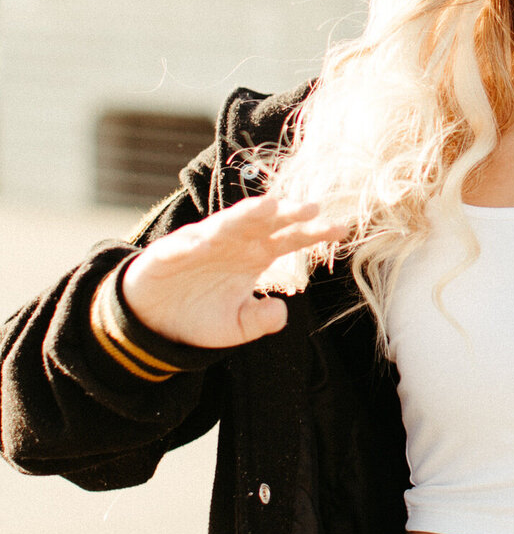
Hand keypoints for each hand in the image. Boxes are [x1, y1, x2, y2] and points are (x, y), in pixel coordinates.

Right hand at [120, 197, 347, 348]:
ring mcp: (203, 243)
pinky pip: (187, 244)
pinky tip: (209, 237)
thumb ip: (261, 320)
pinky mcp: (171, 250)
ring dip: (248, 214)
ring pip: (229, 223)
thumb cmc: (198, 315)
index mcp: (254, 257)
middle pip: (266, 224)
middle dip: (288, 214)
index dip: (313, 233)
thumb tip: (283, 311)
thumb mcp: (236, 326)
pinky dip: (198, 239)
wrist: (152, 321)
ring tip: (269, 206)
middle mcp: (234, 243)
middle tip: (312, 207)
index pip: (290, 240)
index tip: (341, 228)